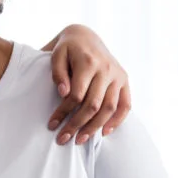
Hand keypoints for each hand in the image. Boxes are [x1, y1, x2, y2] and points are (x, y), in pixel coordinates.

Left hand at [47, 25, 130, 144]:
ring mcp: (118, 75)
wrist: (84, 36)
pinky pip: (126, 104)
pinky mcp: (124, 80)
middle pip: (93, 104)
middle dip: (77, 124)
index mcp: (88, 62)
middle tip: (63, 140)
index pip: (76, 95)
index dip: (64, 112)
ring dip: (95, 127)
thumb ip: (58, 73)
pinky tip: (104, 133)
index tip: (52, 125)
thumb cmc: (66, 49)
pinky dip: (117, 120)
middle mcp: (106, 69)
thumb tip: (64, 93)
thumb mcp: (56, 55)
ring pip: (109, 107)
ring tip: (80, 140)